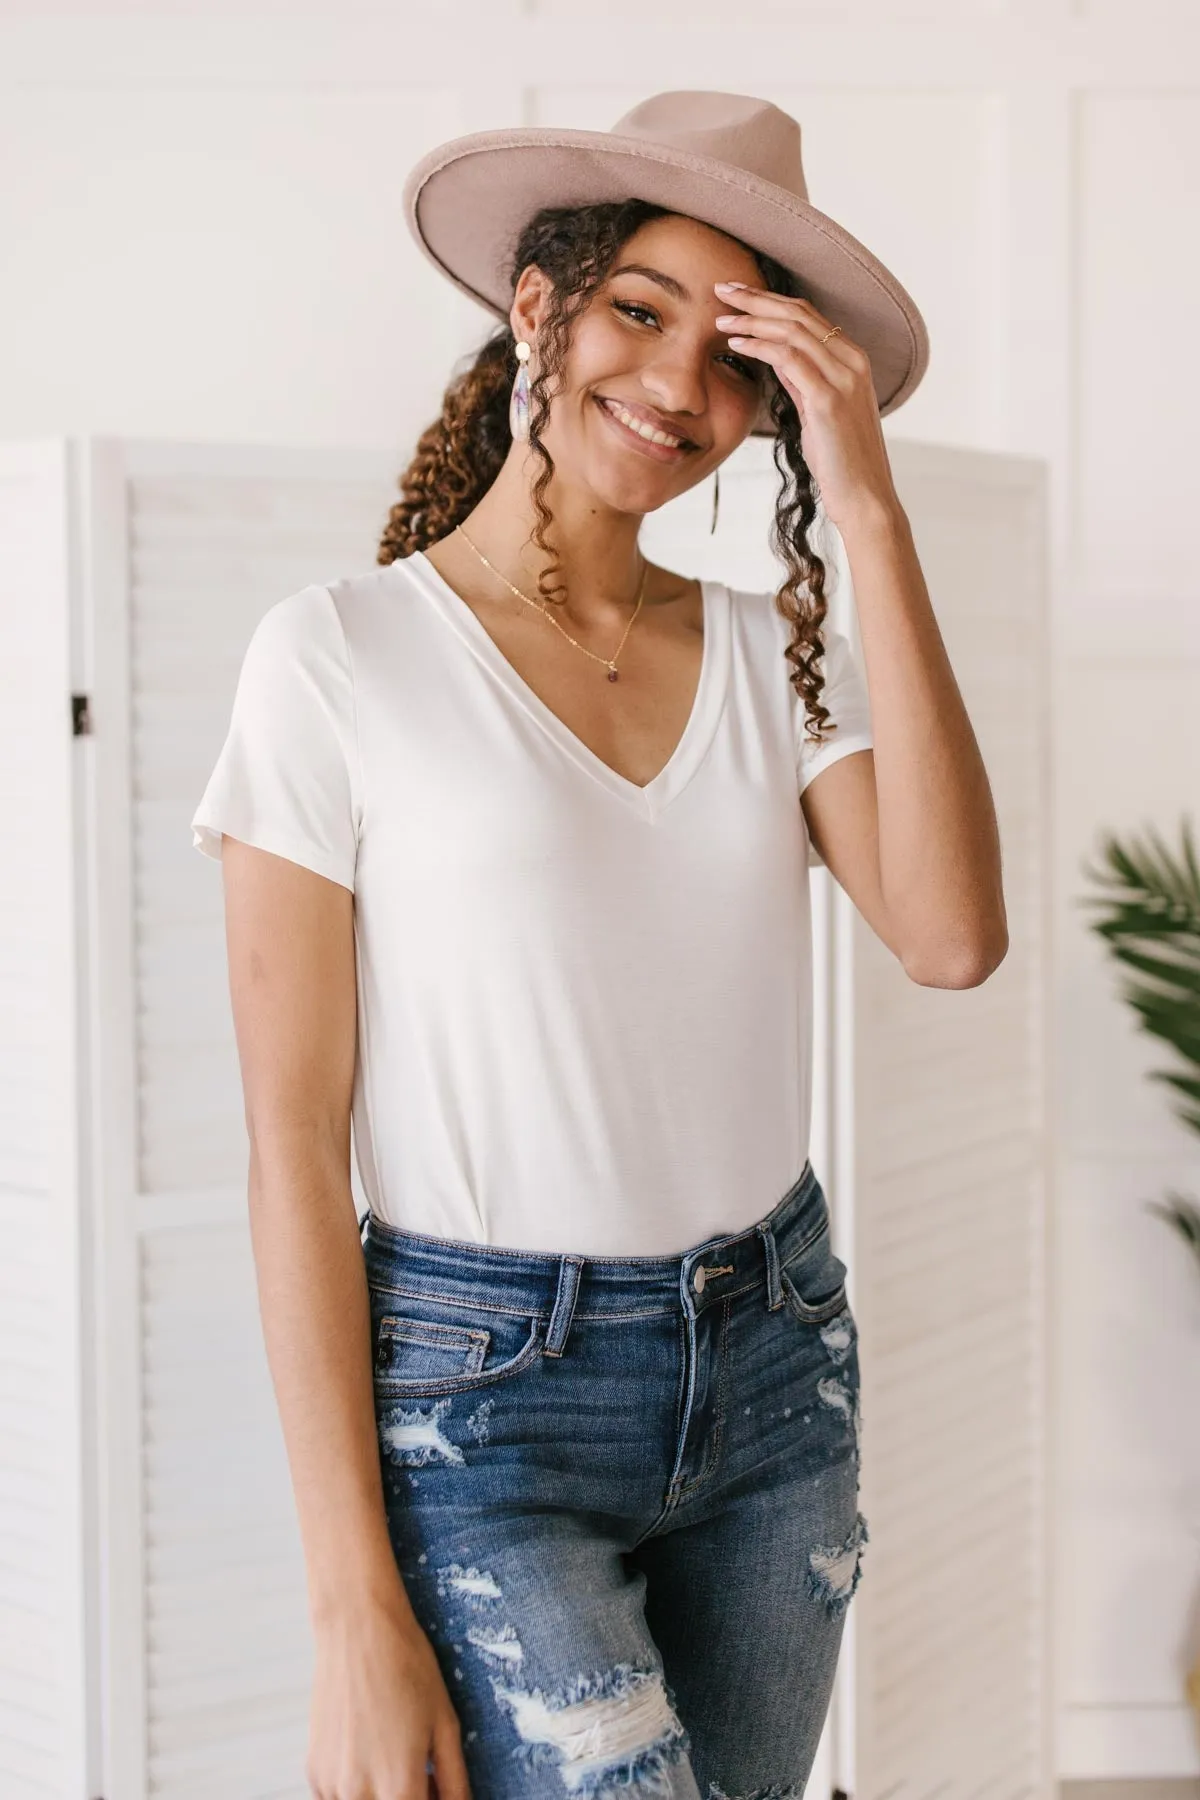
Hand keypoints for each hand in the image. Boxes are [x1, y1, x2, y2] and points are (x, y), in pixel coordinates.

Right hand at [307, 1594, 471, 1798]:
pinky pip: (339, 1798)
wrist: (358, 1628)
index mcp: (399, 1787)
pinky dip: (358, 1789)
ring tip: (397, 1758)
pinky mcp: (314, 1771)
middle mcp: (359, 1795)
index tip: (438, 1786)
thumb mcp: (445, 1724)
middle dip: (410, 1799)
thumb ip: (455, 1780)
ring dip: (382, 1797)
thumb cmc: (407, 1667)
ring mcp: (331, 1785)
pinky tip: (371, 1752)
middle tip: (424, 1775)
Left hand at [713, 280, 902, 534]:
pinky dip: (758, 345)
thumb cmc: (840, 461)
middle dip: (756, 297)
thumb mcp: (818, 413)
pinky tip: (735, 343)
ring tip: (721, 317)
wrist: (864, 498)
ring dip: (751, 319)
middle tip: (721, 288)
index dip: (770, 300)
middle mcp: (852, 361)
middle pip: (798, 313)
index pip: (808, 315)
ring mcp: (843, 378)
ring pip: (791, 330)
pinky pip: (787, 358)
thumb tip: (776, 360)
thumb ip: (802, 383)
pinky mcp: (828, 400)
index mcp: (853, 360)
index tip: (738, 295)